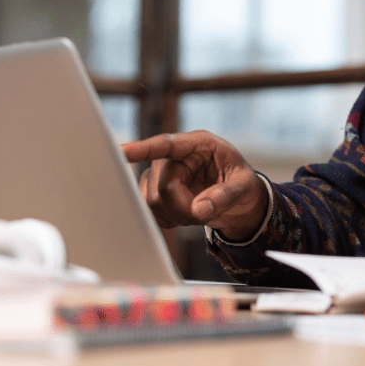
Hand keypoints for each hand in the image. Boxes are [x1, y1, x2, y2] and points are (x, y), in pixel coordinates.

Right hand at [121, 130, 268, 241]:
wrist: (237, 197)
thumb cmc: (241, 183)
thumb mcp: (244, 186)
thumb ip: (225, 196)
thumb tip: (200, 209)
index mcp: (198, 144)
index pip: (166, 145)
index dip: (143, 149)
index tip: (120, 151)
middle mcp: (175, 156)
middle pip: (161, 188)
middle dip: (183, 207)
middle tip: (205, 212)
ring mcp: (161, 173)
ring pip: (151, 202)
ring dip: (176, 215)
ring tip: (199, 211)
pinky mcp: (154, 190)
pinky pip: (150, 212)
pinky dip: (169, 221)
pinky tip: (185, 215)